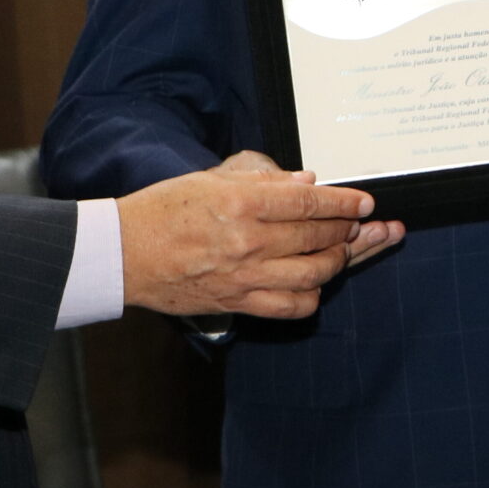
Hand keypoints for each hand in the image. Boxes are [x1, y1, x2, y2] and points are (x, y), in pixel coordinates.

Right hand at [118, 152, 389, 317]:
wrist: (123, 253)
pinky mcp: (238, 304)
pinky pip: (291, 307)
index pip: (309, 203)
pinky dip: (311, 295)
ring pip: (313, 274)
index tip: (364, 204)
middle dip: (346, 230)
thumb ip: (263, 181)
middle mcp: (247, 242)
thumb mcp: (211, 180)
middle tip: (359, 225)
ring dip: (335, 261)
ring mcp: (244, 277)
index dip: (344, 204)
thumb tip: (307, 183)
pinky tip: (314, 282)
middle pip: (316, 237)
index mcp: (241, 205)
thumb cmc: (163, 210)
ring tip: (341, 250)